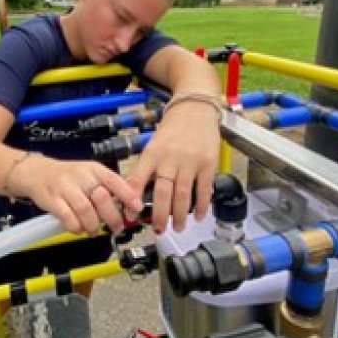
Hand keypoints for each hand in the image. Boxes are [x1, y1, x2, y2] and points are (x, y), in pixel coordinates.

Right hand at [17, 157, 143, 234]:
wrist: (37, 173)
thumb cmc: (68, 177)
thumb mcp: (90, 174)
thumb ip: (108, 188)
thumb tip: (129, 207)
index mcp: (94, 169)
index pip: (115, 180)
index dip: (128, 196)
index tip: (136, 209)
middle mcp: (81, 176)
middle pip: (102, 198)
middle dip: (112, 217)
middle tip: (117, 227)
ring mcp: (65, 188)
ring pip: (86, 210)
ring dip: (94, 225)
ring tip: (95, 230)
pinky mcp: (52, 200)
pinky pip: (68, 218)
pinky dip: (76, 228)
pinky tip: (79, 228)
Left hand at [127, 101, 219, 232]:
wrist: (195, 108)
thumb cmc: (173, 128)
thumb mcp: (153, 144)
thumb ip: (146, 168)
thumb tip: (135, 194)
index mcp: (152, 153)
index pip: (138, 179)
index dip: (132, 199)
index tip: (130, 215)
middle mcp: (170, 158)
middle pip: (162, 192)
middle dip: (159, 215)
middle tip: (158, 229)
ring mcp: (190, 161)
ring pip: (183, 194)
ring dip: (179, 215)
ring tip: (178, 228)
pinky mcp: (208, 163)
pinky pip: (204, 189)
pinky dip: (201, 205)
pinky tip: (197, 216)